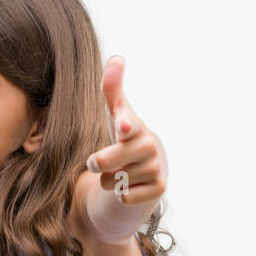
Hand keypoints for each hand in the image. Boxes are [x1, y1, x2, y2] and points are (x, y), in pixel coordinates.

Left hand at [85, 55, 167, 207]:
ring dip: (109, 180)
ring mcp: (155, 168)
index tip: (123, 127)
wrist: (151, 167)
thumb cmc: (126, 136)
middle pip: (106, 160)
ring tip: (120, 172)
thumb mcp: (116, 113)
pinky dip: (122, 194)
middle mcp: (148, 145)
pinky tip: (131, 186)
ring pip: (111, 181)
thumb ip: (112, 88)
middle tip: (96, 162)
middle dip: (97, 163)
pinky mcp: (159, 189)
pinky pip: (125, 197)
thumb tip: (117, 58)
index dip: (124, 126)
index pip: (127, 125)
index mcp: (134, 126)